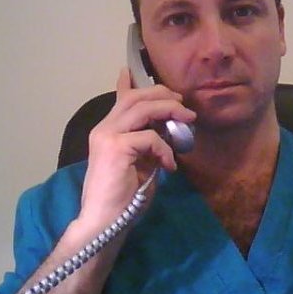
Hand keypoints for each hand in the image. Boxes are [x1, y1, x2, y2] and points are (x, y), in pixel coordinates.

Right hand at [77, 68, 195, 230]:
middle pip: (136, 98)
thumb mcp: (140, 163)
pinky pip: (150, 138)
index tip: (129, 71)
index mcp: (108, 131)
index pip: (119, 100)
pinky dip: (165, 149)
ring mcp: (107, 136)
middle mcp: (104, 128)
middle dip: (163, 94)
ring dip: (170, 110)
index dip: (127, 84)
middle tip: (183, 102)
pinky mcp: (116, 148)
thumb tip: (166, 128)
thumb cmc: (122, 196)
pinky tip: (170, 165)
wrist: (104, 222)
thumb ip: (147, 143)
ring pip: (143, 109)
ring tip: (188, 118)